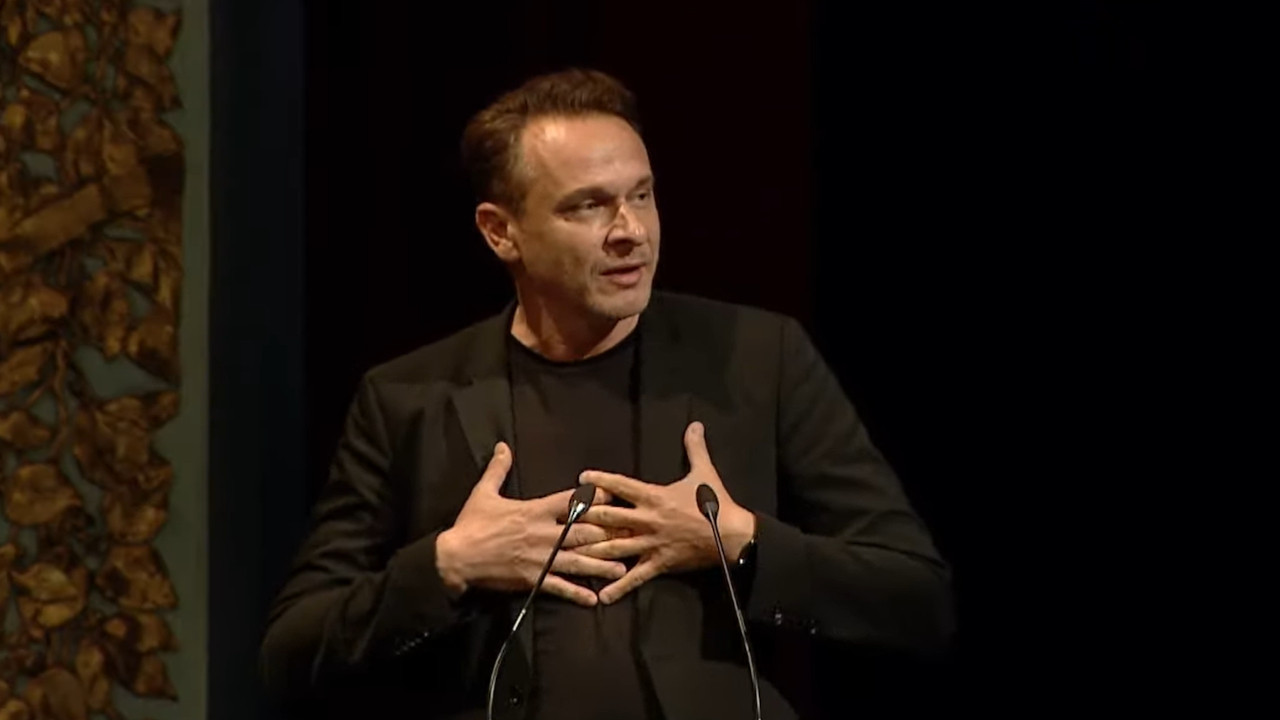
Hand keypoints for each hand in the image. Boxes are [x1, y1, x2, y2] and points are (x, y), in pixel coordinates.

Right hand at [436, 442, 625, 606]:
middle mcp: (541, 534)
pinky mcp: (531, 579)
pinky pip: (558, 587)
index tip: (613, 497)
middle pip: (581, 532)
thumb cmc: (470, 524)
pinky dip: (576, 593)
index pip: (569, 502)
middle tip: (629, 536)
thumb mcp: (484, 493)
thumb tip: (503, 445)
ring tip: (622, 568)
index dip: (593, 499)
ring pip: (576, 561)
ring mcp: (538, 559)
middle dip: (606, 534)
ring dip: (600, 565)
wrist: (455, 557)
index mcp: (533, 511)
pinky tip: (593, 599)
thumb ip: (498, 469)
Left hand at [574, 422, 756, 604]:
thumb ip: (695, 448)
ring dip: (593, 551)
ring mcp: (651, 544)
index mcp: (655, 497)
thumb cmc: (715, 502)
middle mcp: (648, 520)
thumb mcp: (704, 472)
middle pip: (610, 519)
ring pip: (616, 548)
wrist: (732, 535)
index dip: (601, 481)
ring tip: (570, 554)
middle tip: (565, 518)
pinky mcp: (659, 564)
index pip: (622, 486)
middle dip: (587, 518)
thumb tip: (695, 424)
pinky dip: (619, 587)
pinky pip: (636, 577)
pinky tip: (602, 596)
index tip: (582, 477)